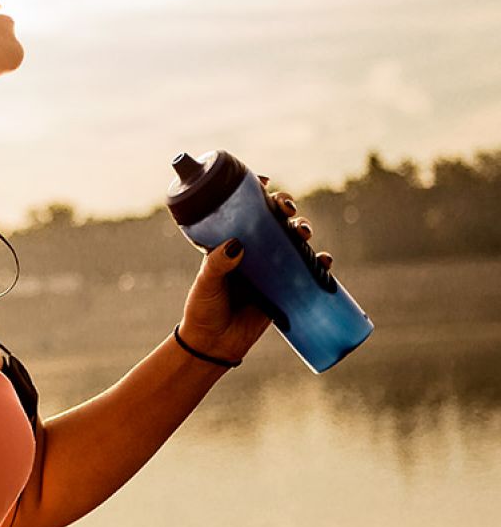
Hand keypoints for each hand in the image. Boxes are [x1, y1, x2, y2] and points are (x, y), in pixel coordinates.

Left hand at [178, 174, 334, 362]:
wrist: (213, 346)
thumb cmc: (203, 310)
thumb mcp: (206, 283)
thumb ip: (218, 264)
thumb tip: (237, 245)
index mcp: (229, 243)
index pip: (244, 210)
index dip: (257, 192)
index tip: (265, 180)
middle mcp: (251, 251)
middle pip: (273, 219)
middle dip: (285, 207)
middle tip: (287, 208)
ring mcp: (270, 269)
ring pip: (292, 240)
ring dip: (303, 229)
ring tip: (303, 233)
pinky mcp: (284, 289)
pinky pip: (307, 271)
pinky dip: (319, 263)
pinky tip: (323, 261)